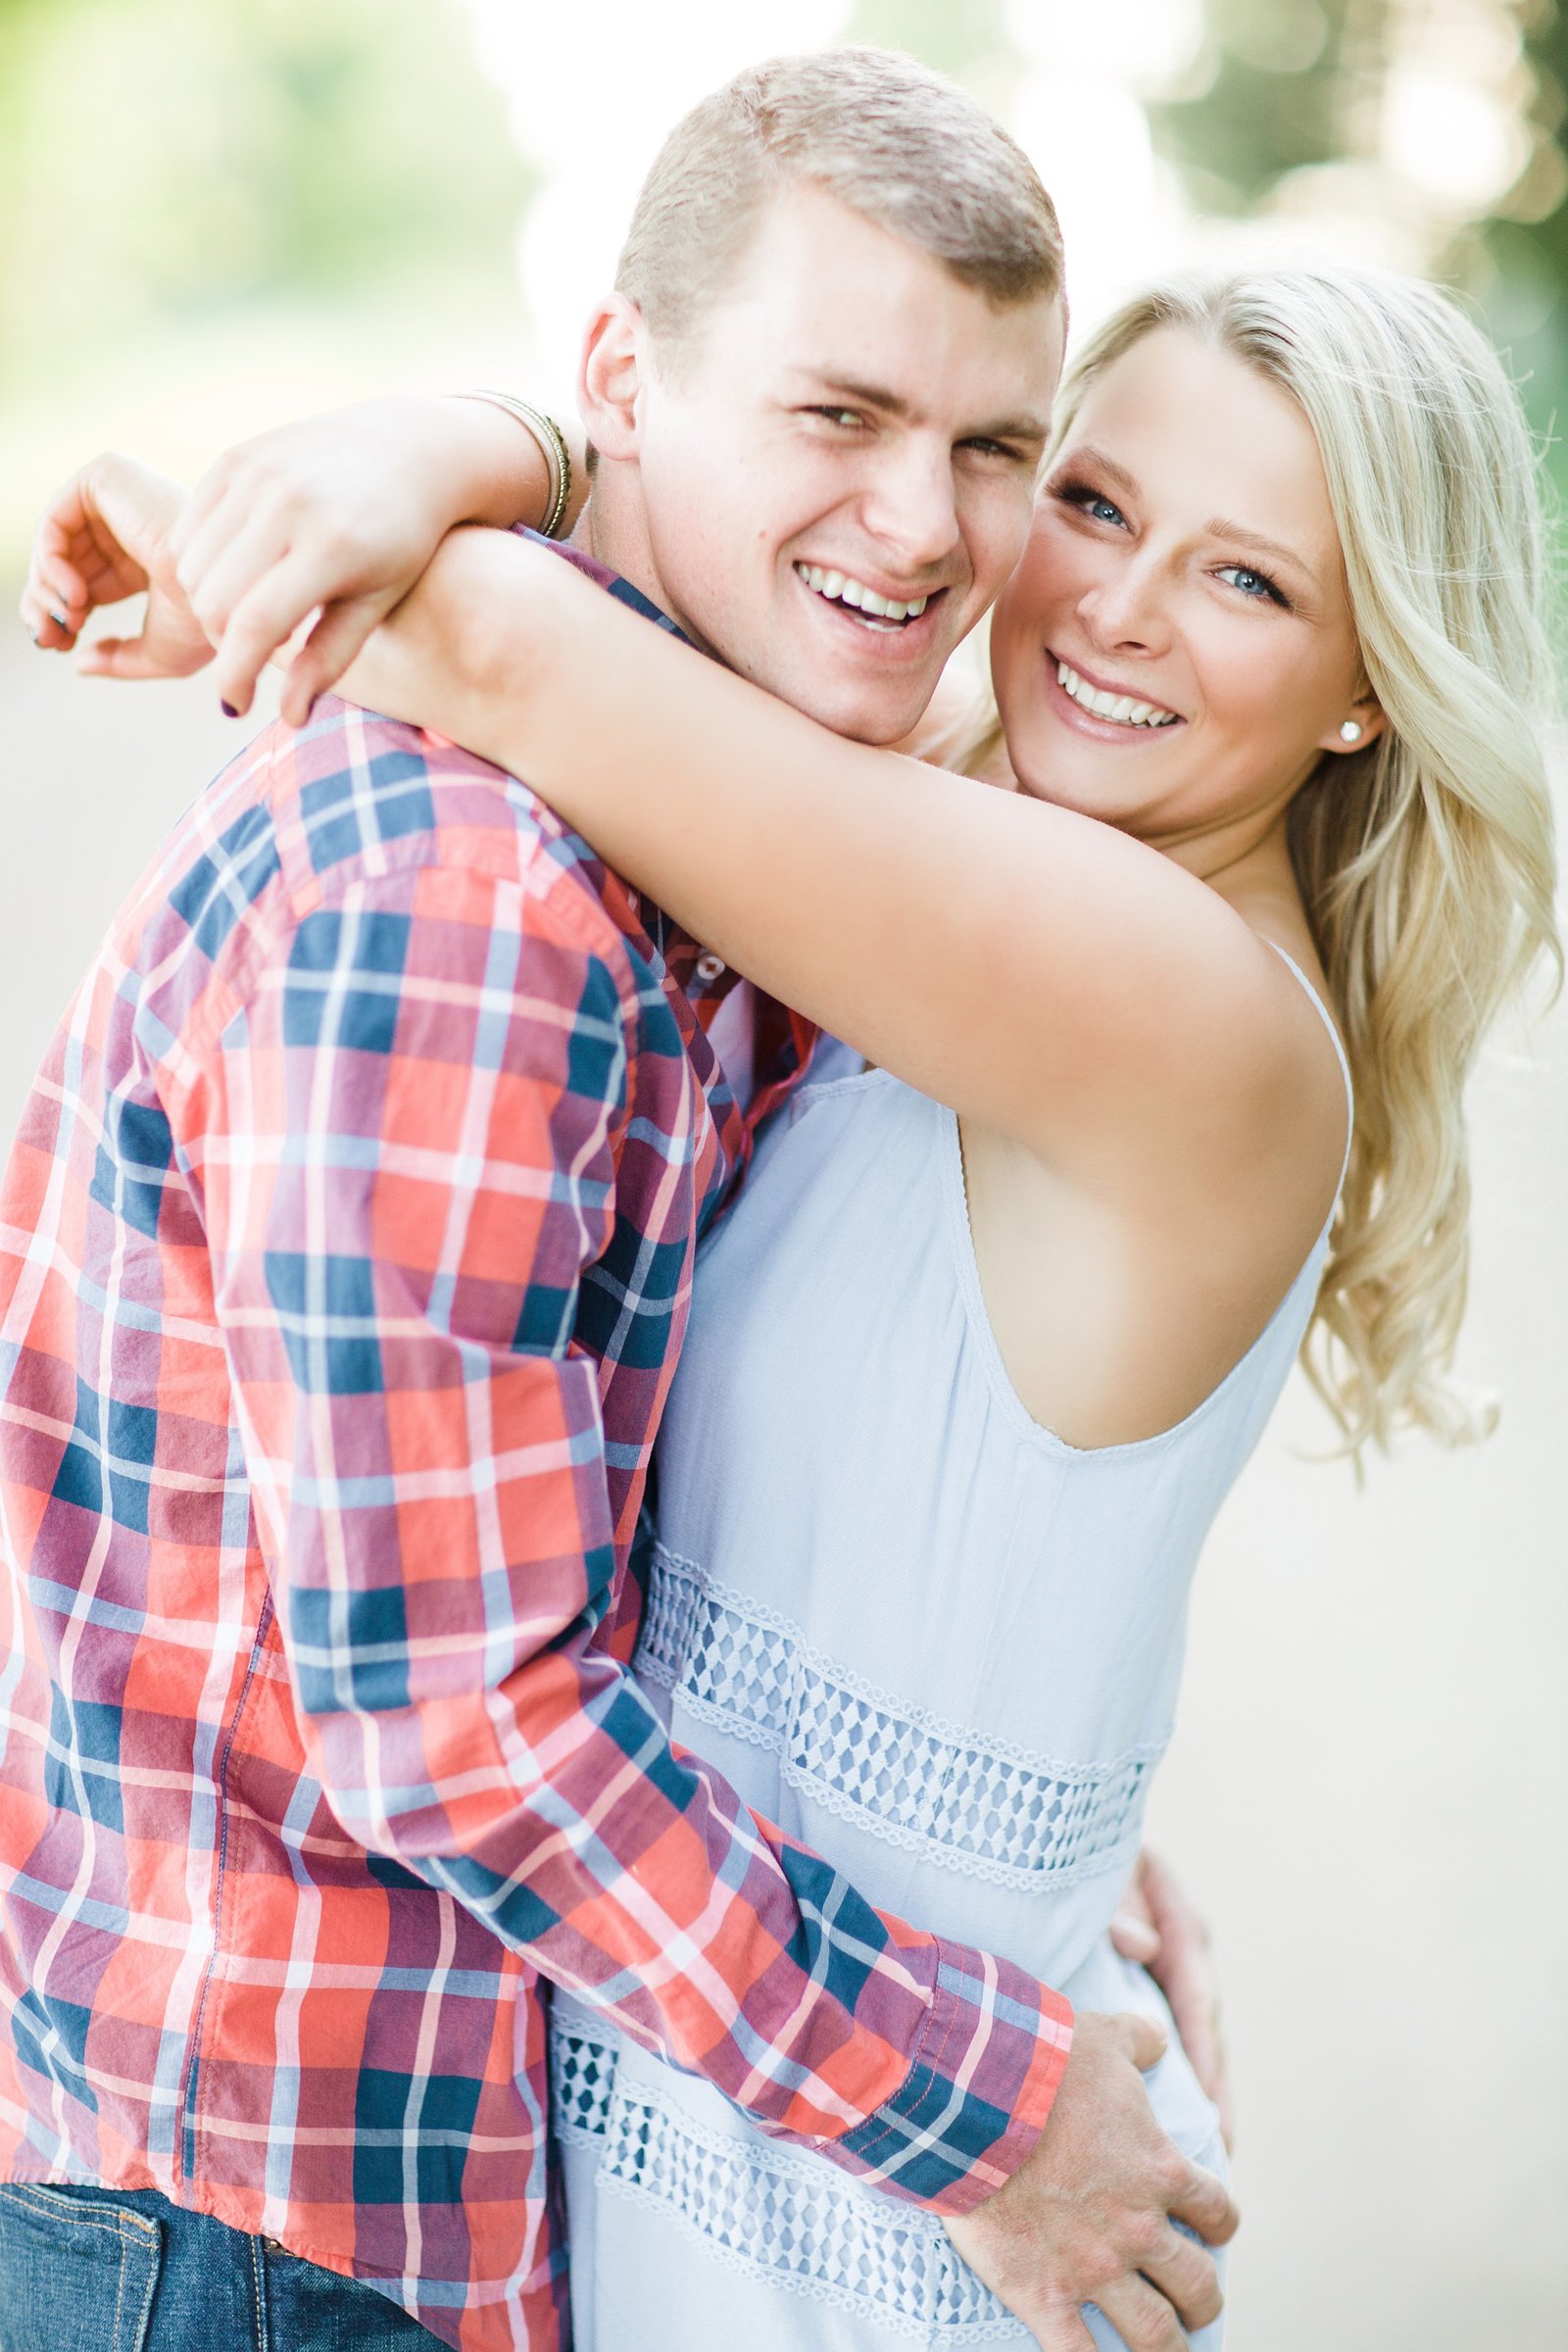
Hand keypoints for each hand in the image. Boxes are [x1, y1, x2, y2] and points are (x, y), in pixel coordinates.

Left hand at [20, 453, 211, 680]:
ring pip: (53, 541)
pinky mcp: (108, 477)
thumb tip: (79, 662)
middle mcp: (130, 522)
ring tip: (70, 619)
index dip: (61, 612)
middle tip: (50, 638)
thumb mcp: (160, 653)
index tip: (62, 645)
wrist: (226, 598)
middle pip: (62, 558)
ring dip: (47, 588)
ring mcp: (120, 496)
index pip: (82, 577)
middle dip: (45, 602)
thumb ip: (119, 660)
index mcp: (145, 555)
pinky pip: (55, 520)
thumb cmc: (207, 626)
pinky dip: (51, 562)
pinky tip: (75, 593)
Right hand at [166, 395, 544, 727]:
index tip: (235, 706)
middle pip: (213, 599)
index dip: (235, 676)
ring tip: (249, 611)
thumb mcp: (376, 603)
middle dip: (222, 642)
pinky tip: (239, 573)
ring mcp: (256, 474)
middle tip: (250, 651)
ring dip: (208, 603)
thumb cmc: (400, 541)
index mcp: (331, 547)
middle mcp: (288, 503)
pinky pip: (187, 530)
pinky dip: (200, 564)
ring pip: (189, 566)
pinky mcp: (234, 458)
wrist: (408, 450)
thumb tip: (289, 719)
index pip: (255, 626)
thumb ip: (330, 659)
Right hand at [945, 2010, 1236, 2350]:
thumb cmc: (1044, 2063)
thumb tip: (1158, 2038)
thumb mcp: (1104, 2037)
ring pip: (1154, 2334)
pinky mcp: (1044, 2296)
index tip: (1209, 2228)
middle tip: (1195, 2302)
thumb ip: (1141, 2040)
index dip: (1219, 2223)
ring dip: (1168, 2347)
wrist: (977, 2101)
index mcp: (1160, 2170)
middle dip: (1203, 2299)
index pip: (1218, 2212)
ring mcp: (1094, 2269)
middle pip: (1197, 2286)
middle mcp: (1139, 2228)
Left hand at [1111, 1849, 1234, 2149]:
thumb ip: (1120, 1907)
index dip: (1206, 2056)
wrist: (1067, 1845)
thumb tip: (1143, 1946)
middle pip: (1203, 2034)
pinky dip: (1168, 2081)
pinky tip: (1163, 2127)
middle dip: (1213, 2092)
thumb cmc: (1084, 1856)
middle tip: (1219, 2152)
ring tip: (1205, 2157)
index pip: (1197, 2000)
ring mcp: (1166, 1977)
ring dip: (1198, 2097)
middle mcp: (1182, 1957)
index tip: (1214, 2106)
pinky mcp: (1145, 1992)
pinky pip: (1162, 2043)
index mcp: (1180, 1928)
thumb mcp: (1106, 1877)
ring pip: (1188, 2045)